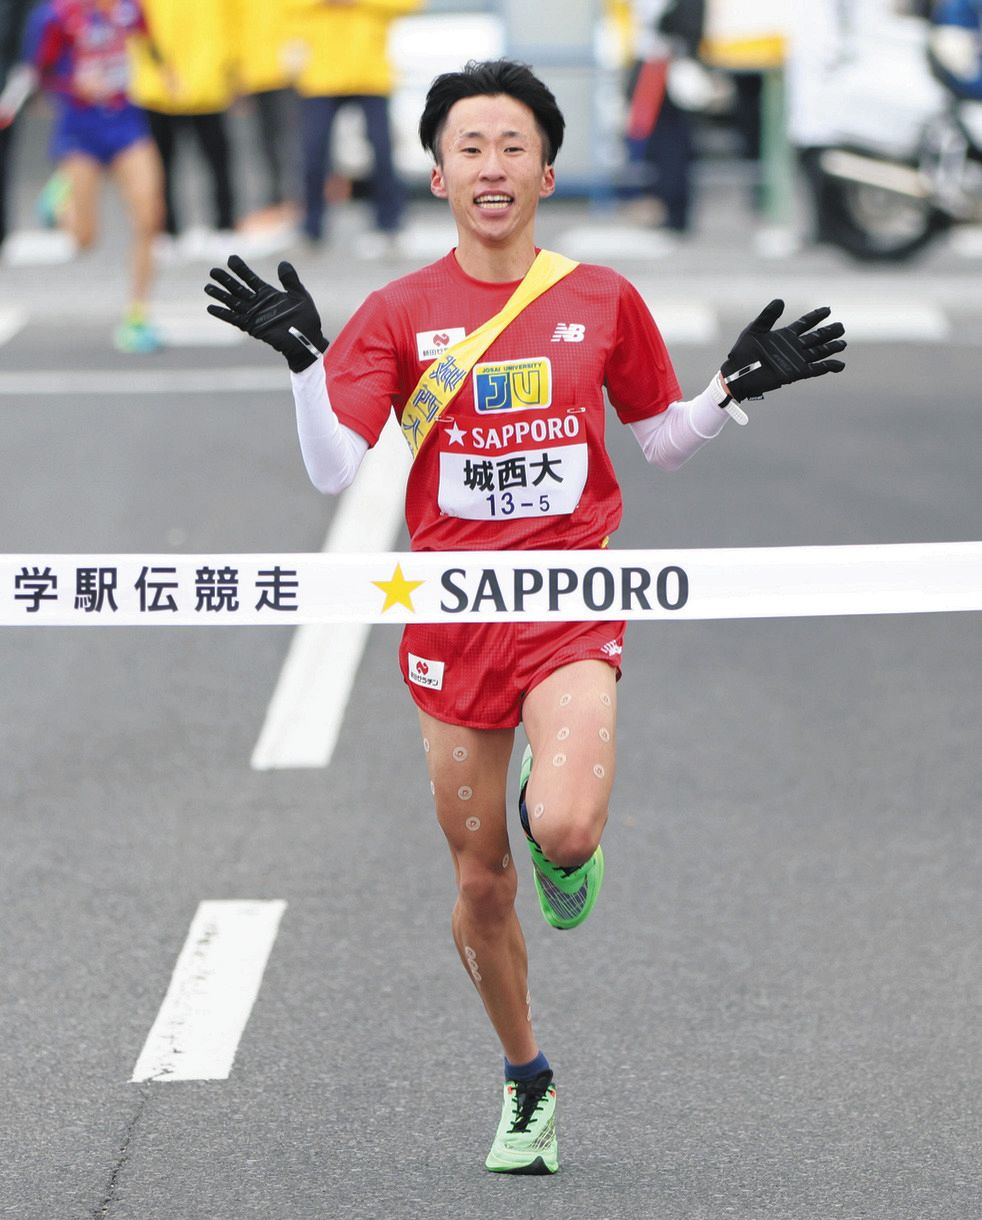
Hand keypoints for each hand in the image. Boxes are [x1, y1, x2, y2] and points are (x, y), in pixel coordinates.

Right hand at [205, 255, 327, 371]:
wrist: (307, 339)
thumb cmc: (306, 319)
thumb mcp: (300, 295)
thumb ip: (290, 280)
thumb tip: (282, 263)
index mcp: (268, 294)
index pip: (250, 278)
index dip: (240, 269)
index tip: (231, 259)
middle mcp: (258, 303)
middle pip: (238, 289)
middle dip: (226, 280)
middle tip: (213, 271)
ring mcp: (254, 315)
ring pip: (233, 302)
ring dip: (221, 295)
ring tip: (208, 287)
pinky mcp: (252, 326)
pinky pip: (235, 319)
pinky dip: (223, 314)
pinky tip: (211, 307)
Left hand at [721, 300, 845, 401]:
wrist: (737, 374)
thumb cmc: (742, 352)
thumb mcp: (755, 330)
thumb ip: (768, 316)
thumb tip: (780, 301)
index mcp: (784, 335)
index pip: (805, 323)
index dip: (816, 316)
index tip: (828, 309)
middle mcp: (793, 347)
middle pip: (816, 338)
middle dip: (828, 332)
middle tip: (841, 327)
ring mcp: (795, 360)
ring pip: (818, 352)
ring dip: (831, 348)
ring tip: (842, 344)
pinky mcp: (796, 373)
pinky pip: (816, 369)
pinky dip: (828, 367)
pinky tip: (840, 364)